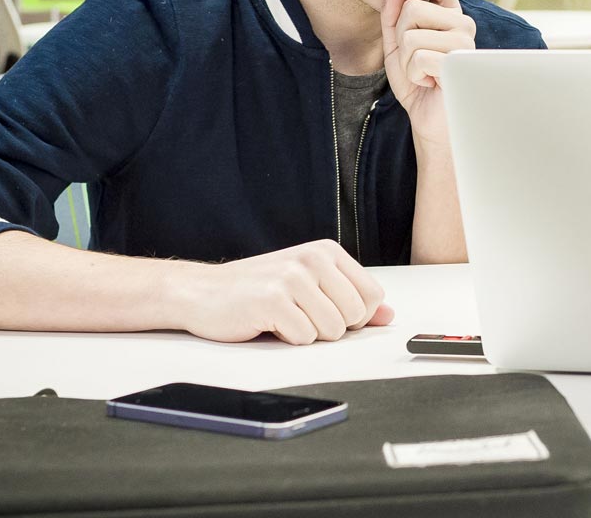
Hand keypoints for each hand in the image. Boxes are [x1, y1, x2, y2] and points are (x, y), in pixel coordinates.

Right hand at [171, 240, 394, 344]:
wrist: (203, 292)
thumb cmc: (257, 290)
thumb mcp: (310, 286)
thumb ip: (351, 299)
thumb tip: (388, 315)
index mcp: (327, 252)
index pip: (372, 296)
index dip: (354, 316)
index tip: (325, 310)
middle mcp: (313, 259)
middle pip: (355, 316)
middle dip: (330, 327)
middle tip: (300, 314)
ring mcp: (292, 277)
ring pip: (332, 330)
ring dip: (307, 334)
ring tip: (284, 317)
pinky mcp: (273, 300)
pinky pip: (304, 338)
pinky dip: (288, 339)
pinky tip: (269, 323)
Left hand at [380, 0, 475, 151]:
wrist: (431, 119)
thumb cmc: (417, 82)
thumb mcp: (396, 47)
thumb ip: (392, 20)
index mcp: (448, 12)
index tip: (408, 0)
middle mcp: (461, 22)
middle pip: (411, 9)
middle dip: (400, 38)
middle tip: (414, 57)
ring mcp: (464, 42)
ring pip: (411, 36)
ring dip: (406, 62)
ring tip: (421, 72)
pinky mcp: (460, 64)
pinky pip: (418, 58)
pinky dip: (414, 75)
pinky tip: (429, 82)